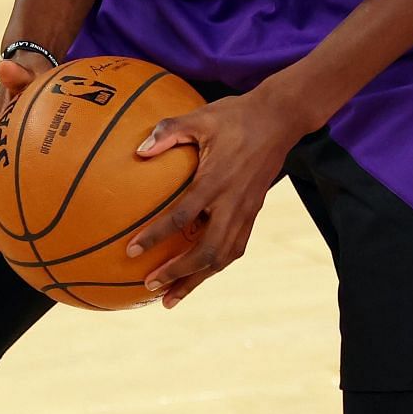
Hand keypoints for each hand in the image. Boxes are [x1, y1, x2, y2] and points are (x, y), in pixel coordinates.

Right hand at [0, 52, 52, 255]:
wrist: (35, 76)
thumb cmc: (33, 75)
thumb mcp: (27, 72)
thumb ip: (17, 73)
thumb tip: (2, 65)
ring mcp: (11, 165)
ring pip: (5, 202)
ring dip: (6, 228)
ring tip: (18, 259)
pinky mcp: (30, 172)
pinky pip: (32, 197)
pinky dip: (38, 217)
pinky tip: (56, 240)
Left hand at [124, 85, 314, 307]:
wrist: (280, 119)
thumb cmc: (235, 115)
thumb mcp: (200, 117)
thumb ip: (169, 132)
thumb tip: (138, 151)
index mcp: (216, 179)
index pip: (183, 216)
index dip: (156, 236)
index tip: (132, 251)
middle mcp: (233, 202)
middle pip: (207, 250)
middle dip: (179, 273)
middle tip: (149, 285)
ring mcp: (247, 210)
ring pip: (223, 256)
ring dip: (196, 279)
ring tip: (170, 298)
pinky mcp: (254, 212)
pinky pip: (235, 248)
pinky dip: (214, 266)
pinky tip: (198, 274)